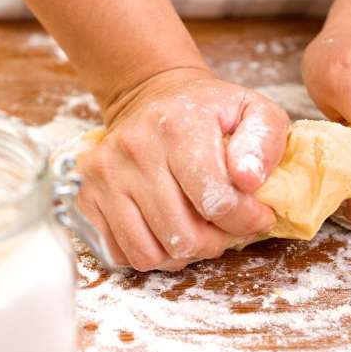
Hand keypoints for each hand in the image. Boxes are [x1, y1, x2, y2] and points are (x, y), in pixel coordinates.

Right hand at [76, 67, 289, 270]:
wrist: (155, 97)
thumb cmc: (210, 111)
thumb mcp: (253, 110)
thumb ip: (265, 141)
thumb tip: (250, 181)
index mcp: (178, 128)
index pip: (217, 202)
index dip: (247, 220)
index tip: (258, 215)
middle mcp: (133, 151)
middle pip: (183, 236)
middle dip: (216, 242)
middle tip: (227, 227)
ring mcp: (104, 176)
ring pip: (149, 253)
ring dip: (183, 253)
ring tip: (199, 231)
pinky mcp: (86, 195)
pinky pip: (120, 253)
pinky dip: (150, 253)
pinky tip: (168, 230)